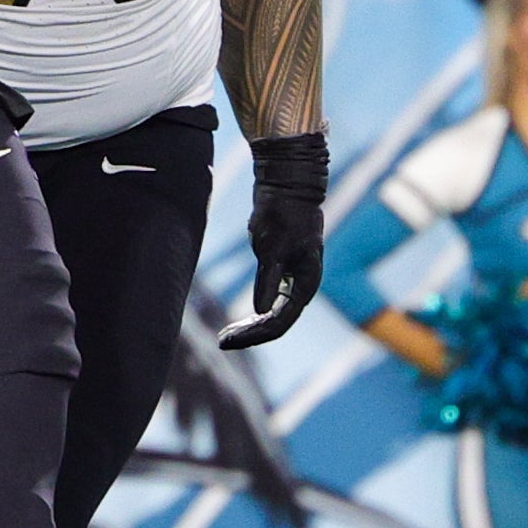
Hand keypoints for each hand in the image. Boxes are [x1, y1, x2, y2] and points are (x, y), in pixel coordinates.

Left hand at [217, 131, 328, 349]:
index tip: (227, 341)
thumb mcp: (271, 247)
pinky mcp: (283, 270)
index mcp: (305, 283)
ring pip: (274, 313)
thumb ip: (267, 280)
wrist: (287, 185)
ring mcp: (294, 278)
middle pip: (276, 322)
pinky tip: (241, 318)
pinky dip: (255, 310)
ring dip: (252, 325)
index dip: (254, 335)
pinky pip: (270, 299)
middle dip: (250, 334)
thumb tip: (260, 311)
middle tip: (222, 342)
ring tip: (226, 335)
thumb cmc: (282, 214)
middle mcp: (302, 285)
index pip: (279, 322)